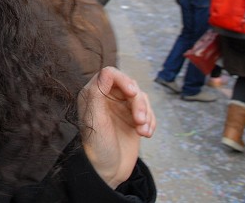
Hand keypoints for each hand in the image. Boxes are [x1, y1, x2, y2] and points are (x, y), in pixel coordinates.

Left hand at [77, 67, 155, 188]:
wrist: (107, 171)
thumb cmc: (96, 146)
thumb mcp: (95, 119)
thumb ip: (97, 94)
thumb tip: (106, 72)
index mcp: (93, 94)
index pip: (110, 74)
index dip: (124, 80)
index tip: (132, 94)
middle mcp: (106, 98)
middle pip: (130, 85)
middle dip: (139, 103)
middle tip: (139, 121)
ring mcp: (121, 108)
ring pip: (141, 98)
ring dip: (146, 114)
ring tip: (143, 132)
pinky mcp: (133, 119)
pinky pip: (148, 111)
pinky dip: (150, 122)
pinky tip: (146, 135)